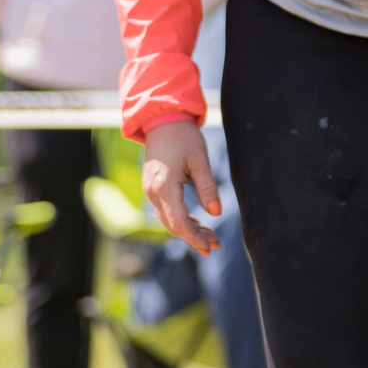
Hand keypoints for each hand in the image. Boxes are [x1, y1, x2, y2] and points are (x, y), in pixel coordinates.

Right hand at [142, 119, 219, 254]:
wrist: (162, 121)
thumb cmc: (183, 137)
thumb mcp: (200, 160)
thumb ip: (207, 187)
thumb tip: (216, 212)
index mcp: (164, 187)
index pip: (179, 222)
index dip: (195, 237)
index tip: (211, 246)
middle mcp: (153, 192)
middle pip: (172, 225)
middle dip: (193, 237)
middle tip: (214, 245)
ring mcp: (150, 190)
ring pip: (168, 220)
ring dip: (188, 230)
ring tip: (210, 236)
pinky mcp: (153, 187)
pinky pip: (165, 211)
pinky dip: (181, 219)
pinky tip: (196, 222)